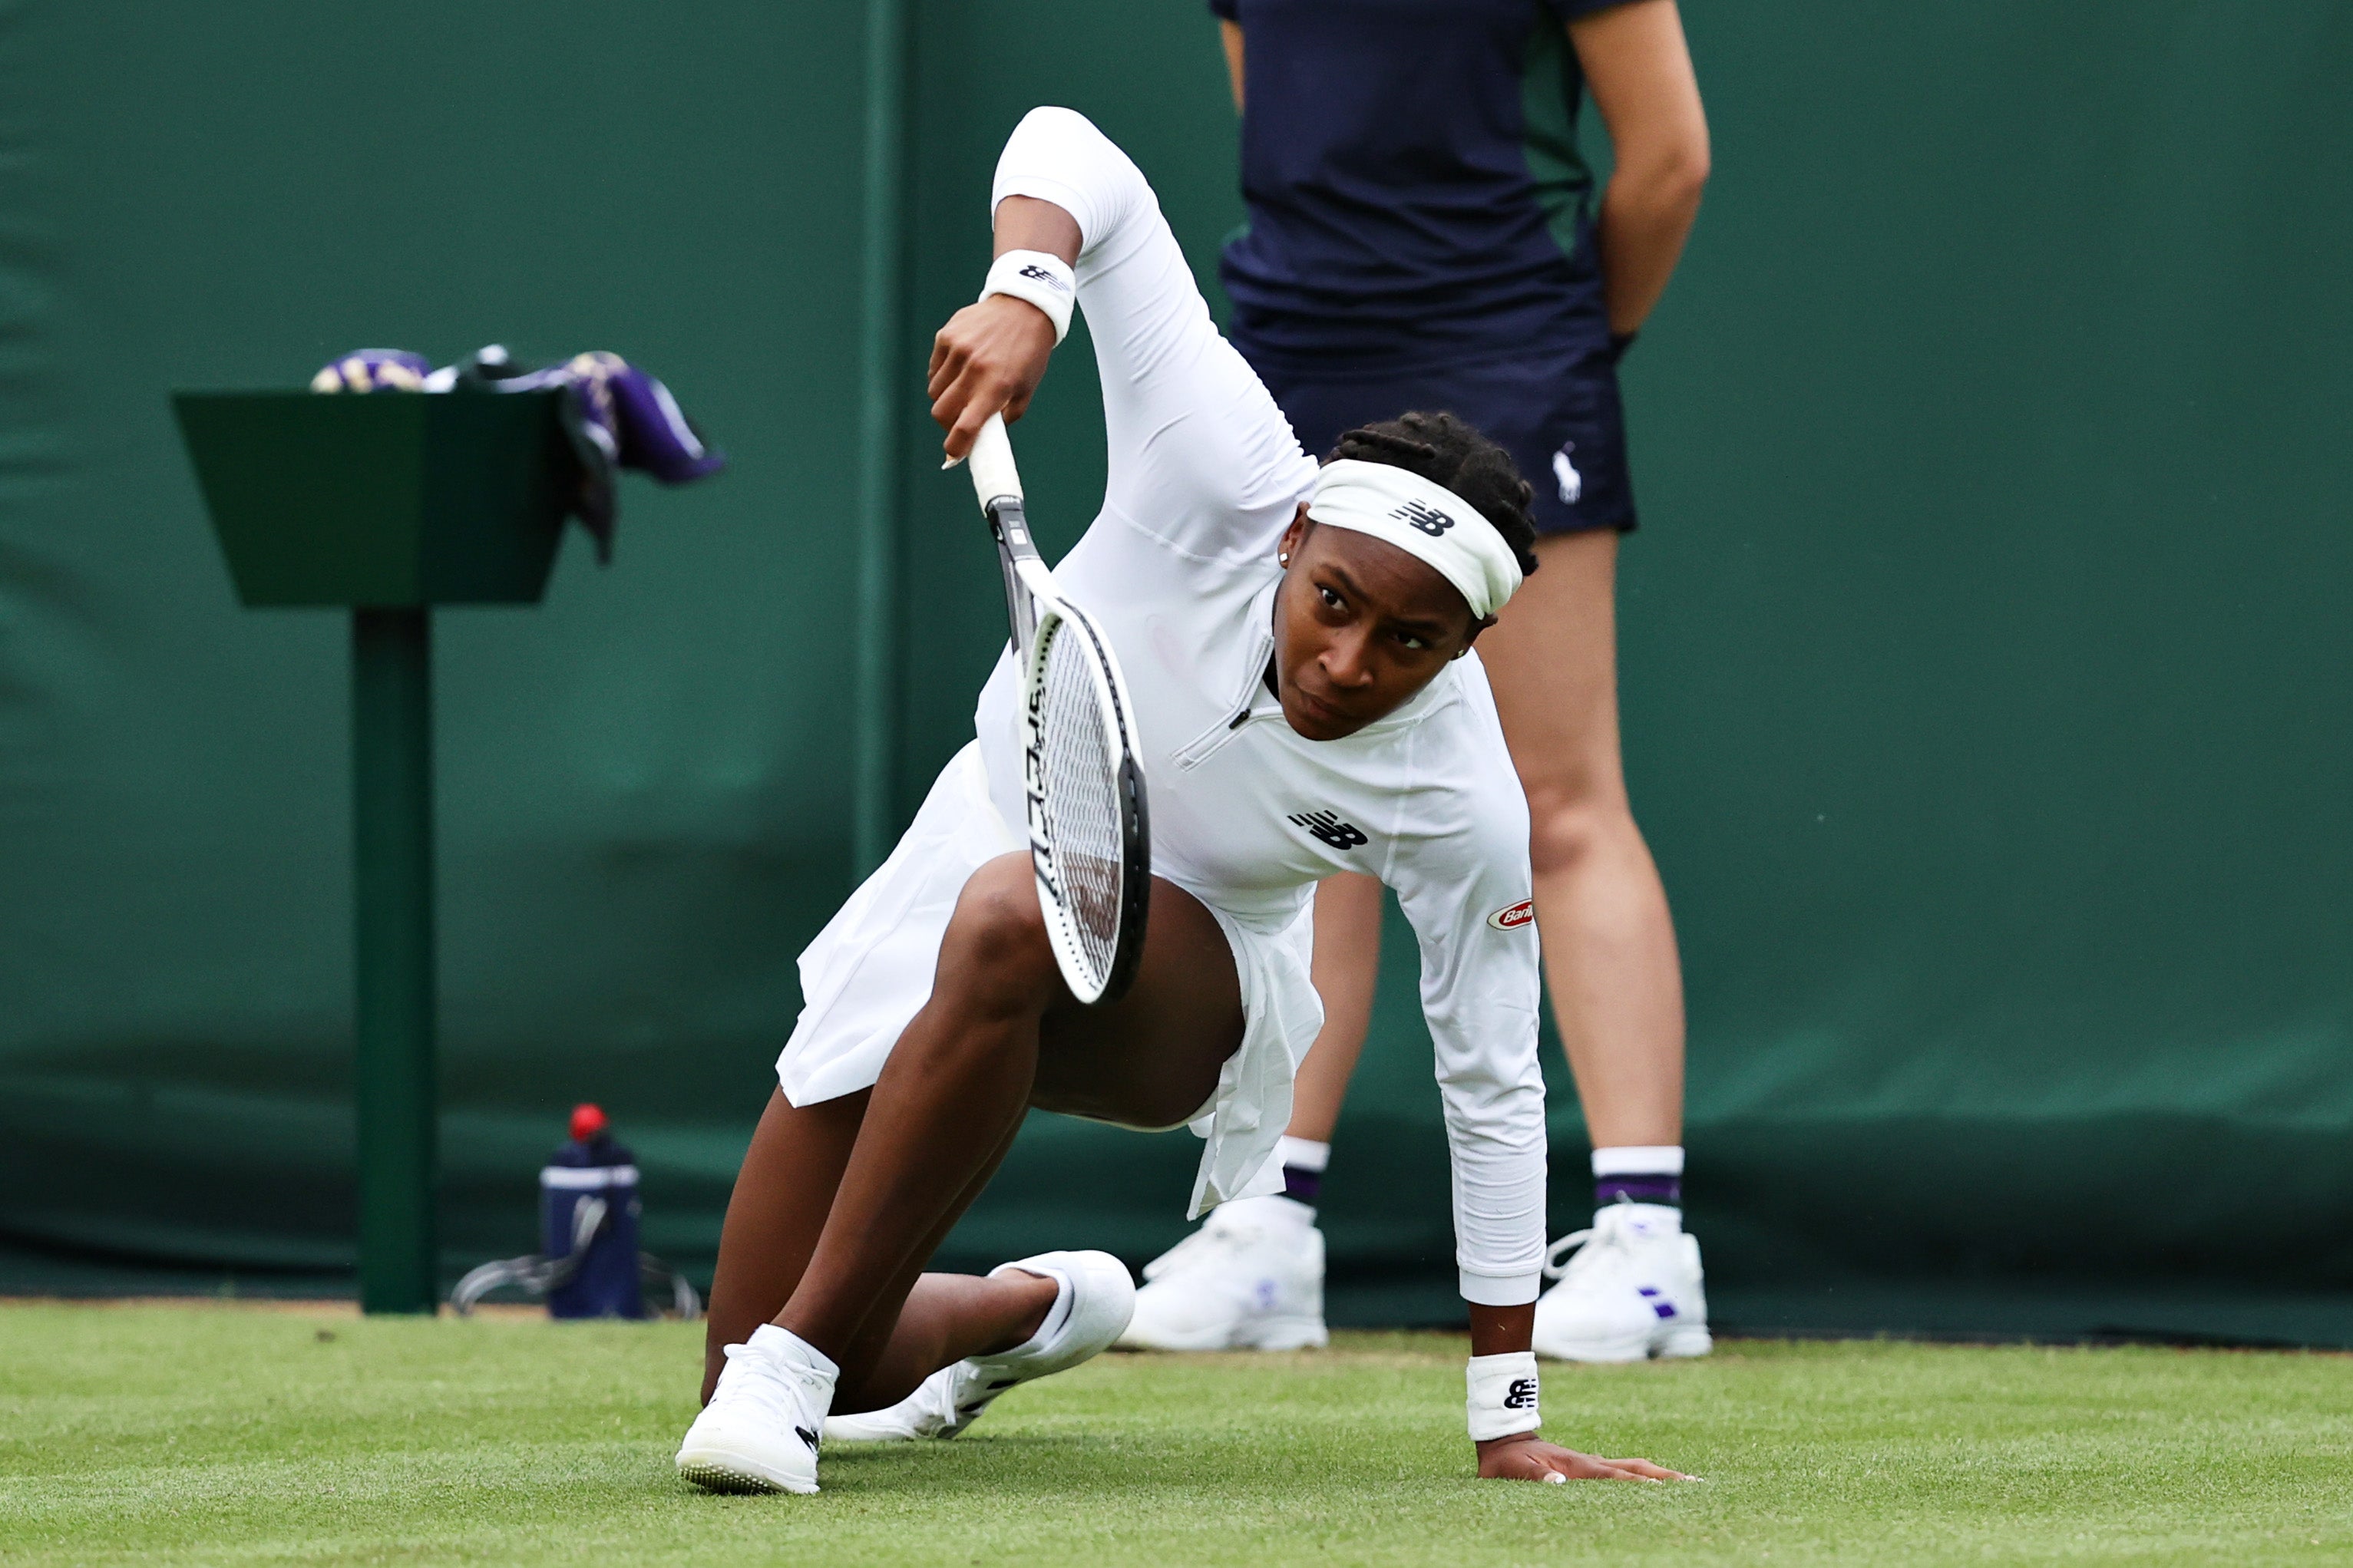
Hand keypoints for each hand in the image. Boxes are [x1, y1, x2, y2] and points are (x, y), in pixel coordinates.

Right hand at [928, 294, 1056, 462]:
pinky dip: (943, 376)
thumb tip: (983, 437)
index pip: (965, 427)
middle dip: (947, 423)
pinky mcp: (946, 336)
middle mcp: (974, 368)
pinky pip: (934, 369)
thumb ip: (1005, 416)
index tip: (954, 455)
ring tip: (963, 389)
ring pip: (934, 391)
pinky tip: (960, 368)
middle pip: (941, 412)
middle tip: (959, 421)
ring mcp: (957, 350)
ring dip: (945, 398)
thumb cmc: (1029, 352)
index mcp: (997, 386)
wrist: (1025, 307)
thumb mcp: (1026, 388)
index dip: (955, 447)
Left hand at [1475, 1433, 1691, 1482]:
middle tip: (1697, 1484)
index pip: (1616, 1477)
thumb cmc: (1508, 1461)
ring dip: (1660, 1475)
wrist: (1503, 1439)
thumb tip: (1559, 1481)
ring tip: (1689, 1482)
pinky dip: (1643, 1475)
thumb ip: (1536, 1475)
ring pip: (1633, 1467)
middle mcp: (1591, 1463)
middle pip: (1636, 1469)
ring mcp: (1592, 1463)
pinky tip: (1654, 1483)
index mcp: (1577, 1466)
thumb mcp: (1515, 1469)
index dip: (1641, 1483)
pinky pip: (1622, 1471)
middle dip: (1666, 1477)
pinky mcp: (1589, 1466)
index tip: (1667, 1489)